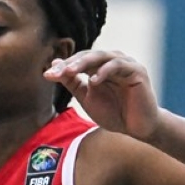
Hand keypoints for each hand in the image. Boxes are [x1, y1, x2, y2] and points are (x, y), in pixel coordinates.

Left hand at [44, 51, 161, 140]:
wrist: (137, 128)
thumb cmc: (114, 113)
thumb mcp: (86, 98)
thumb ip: (72, 82)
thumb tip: (54, 64)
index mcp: (100, 67)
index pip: (79, 61)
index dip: (63, 66)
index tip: (47, 75)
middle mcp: (112, 62)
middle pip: (88, 56)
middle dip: (70, 63)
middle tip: (55, 71)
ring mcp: (126, 64)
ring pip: (102, 56)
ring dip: (84, 63)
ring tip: (69, 71)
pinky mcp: (137, 71)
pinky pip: (119, 66)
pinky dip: (104, 71)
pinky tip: (93, 80)